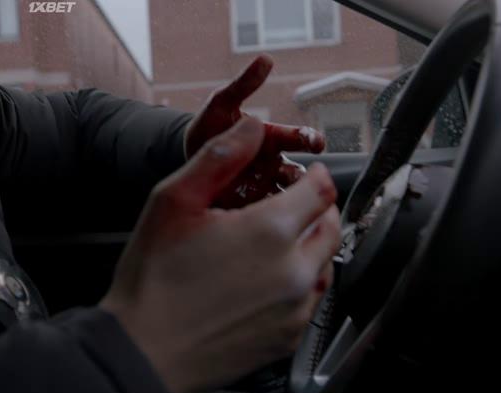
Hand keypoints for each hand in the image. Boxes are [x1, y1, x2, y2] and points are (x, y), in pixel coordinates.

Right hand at [101, 117, 340, 392]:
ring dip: (311, 245)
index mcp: (271, 231)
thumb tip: (251, 127)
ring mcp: (295, 309)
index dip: (315, 174)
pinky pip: (311, 301)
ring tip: (278, 240)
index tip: (303, 174)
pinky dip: (300, 282)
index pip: (322, 188)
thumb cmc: (153, 279)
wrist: (143, 349)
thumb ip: (220, 156)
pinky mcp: (288, 337)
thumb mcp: (174, 201)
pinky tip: (267, 279)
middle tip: (292, 204)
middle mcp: (294, 271)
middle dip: (317, 208)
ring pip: (325, 264)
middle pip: (331, 225)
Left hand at [184, 55, 325, 208]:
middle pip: (299, 174)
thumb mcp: (219, 107)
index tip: (317, 142)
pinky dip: (272, 222)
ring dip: (291, 203)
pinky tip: (268, 225)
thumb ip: (241, 86)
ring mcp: (264, 190)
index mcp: (271, 141)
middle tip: (307, 180)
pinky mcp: (252, 213)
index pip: (297, 139)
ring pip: (288, 200)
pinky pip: (268, 220)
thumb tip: (265, 59)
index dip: (309, 139)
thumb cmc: (206, 132)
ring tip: (286, 208)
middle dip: (307, 178)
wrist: (183, 165)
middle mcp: (273, 166)